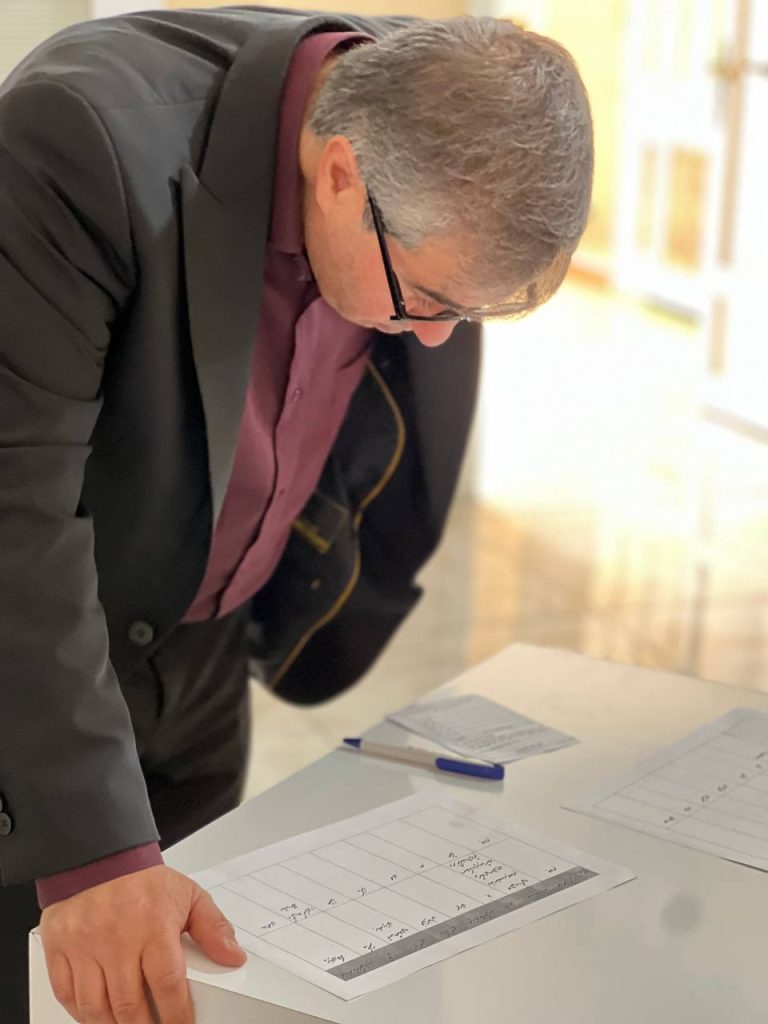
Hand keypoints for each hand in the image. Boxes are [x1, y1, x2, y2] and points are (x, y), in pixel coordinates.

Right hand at [40, 864, 246, 1022]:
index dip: (176, 1016)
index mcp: (153, 927)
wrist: (99, 855)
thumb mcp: (188, 895)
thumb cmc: (142, 879)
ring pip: (96, 1008)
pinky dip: (81, 1014)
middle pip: (130, 1006)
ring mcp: (85, 947)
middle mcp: (117, 940)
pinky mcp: (60, 949)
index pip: (167, 986)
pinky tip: (97, 1015)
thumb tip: (233, 957)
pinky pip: (67, 995)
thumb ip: (213, 927)